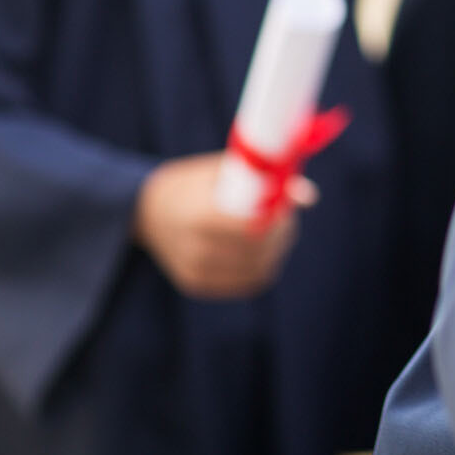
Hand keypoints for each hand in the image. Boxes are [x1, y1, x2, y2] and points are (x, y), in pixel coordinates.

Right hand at [132, 152, 312, 299]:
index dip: (279, 218)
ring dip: (276, 251)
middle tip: (286, 217)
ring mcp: (194, 271)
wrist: (145, 210)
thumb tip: (310, 197)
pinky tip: (261, 249)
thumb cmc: (193, 182)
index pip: (253, 228)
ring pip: (258, 270)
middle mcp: (194, 248)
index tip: (286, 206)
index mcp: (199, 215)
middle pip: (259, 250)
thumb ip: (266, 179)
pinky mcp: (196, 285)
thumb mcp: (224, 169)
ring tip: (275, 231)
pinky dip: (262, 266)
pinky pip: (245, 283)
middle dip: (282, 234)